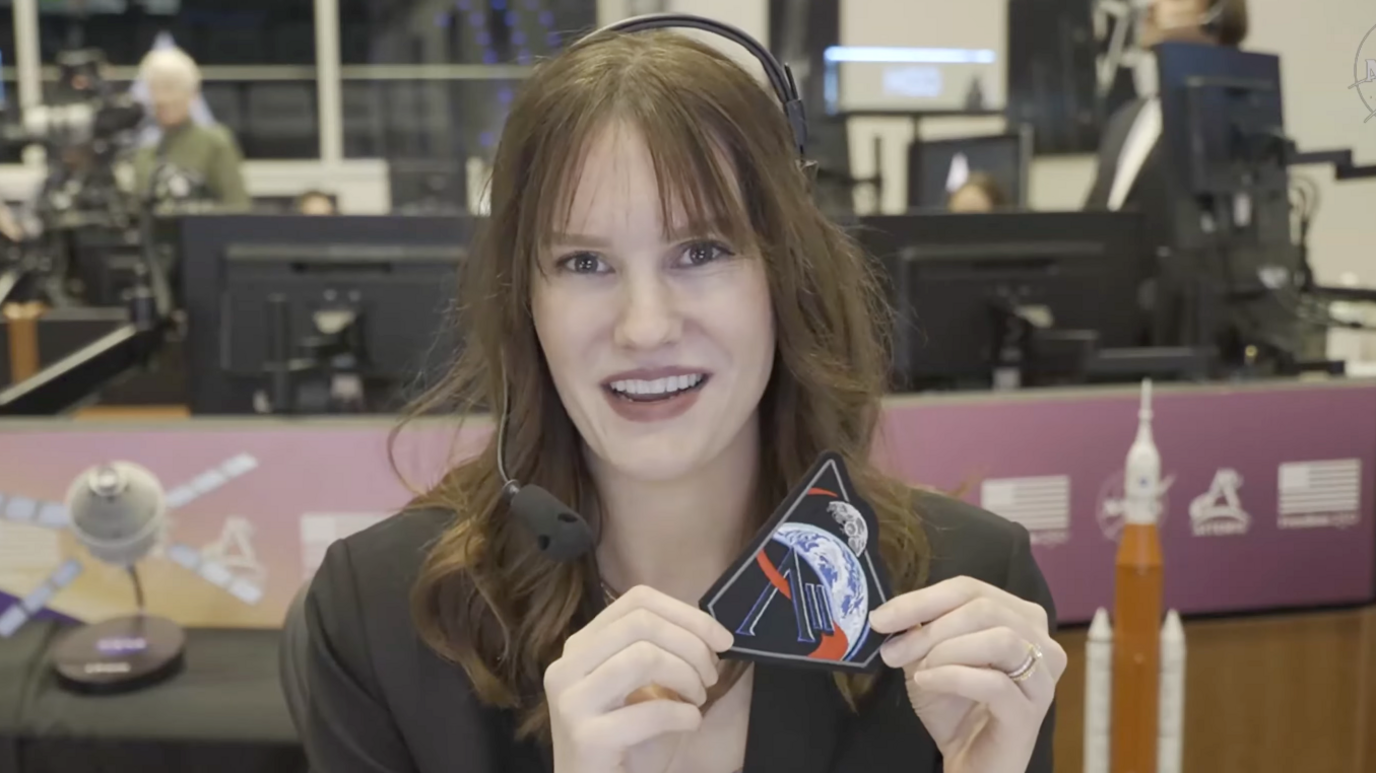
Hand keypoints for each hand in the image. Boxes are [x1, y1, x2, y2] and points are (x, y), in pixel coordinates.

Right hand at [545, 585, 734, 772]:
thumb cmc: (626, 747)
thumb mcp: (642, 690)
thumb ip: (659, 652)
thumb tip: (707, 628)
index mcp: (580, 647)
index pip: (636, 601)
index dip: (687, 613)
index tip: (722, 638)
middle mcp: (566, 667)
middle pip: (641, 623)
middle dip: (691, 644)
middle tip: (711, 675)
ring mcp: (571, 702)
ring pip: (644, 656)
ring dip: (686, 676)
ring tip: (698, 700)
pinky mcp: (585, 738)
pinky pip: (650, 710)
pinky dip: (683, 715)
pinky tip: (691, 724)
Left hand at [869, 576, 1065, 772]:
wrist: (969, 762)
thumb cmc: (954, 706)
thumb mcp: (929, 658)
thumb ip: (920, 630)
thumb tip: (892, 611)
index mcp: (1020, 617)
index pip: (970, 589)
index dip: (923, 599)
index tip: (882, 617)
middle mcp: (1041, 642)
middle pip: (986, 608)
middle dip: (931, 627)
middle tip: (894, 650)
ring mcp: (1042, 678)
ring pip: (1000, 639)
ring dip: (948, 649)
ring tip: (920, 670)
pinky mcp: (1031, 712)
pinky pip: (995, 683)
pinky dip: (954, 677)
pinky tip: (928, 683)